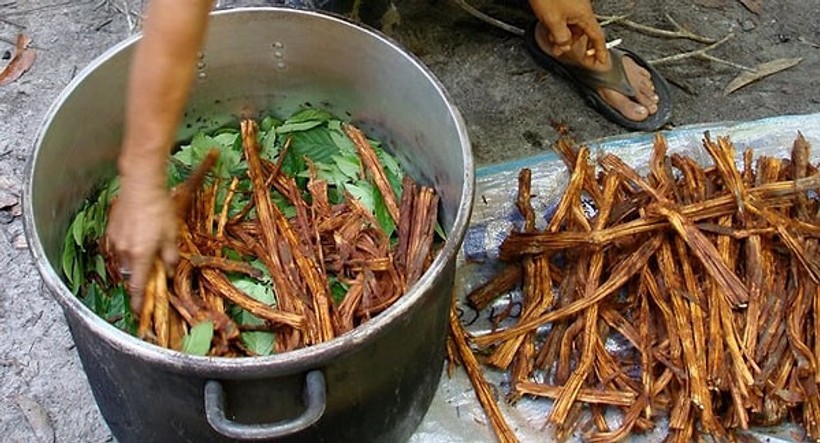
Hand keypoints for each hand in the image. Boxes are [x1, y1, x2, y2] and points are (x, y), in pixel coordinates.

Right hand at [106, 173, 177, 313]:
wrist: (140, 186)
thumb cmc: (159, 209)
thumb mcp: (171, 234)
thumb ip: (170, 256)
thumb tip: (171, 272)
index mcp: (141, 255)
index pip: (138, 286)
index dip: (139, 301)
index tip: (139, 311)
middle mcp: (124, 251)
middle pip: (131, 273)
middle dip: (140, 275)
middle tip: (152, 268)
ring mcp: (115, 241)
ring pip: (124, 260)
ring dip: (134, 260)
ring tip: (147, 246)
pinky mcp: (110, 230)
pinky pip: (118, 247)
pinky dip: (127, 248)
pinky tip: (137, 234)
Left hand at [529, 0, 606, 64]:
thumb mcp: (553, 21)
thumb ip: (560, 37)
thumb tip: (564, 47)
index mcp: (584, 15)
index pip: (597, 37)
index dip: (601, 51)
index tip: (601, 61)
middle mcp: (582, 10)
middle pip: (582, 32)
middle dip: (572, 43)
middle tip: (561, 50)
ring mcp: (575, 5)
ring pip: (573, 25)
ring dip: (563, 34)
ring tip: (551, 38)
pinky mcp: (566, 1)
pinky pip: (566, 17)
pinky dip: (559, 25)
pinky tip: (550, 25)